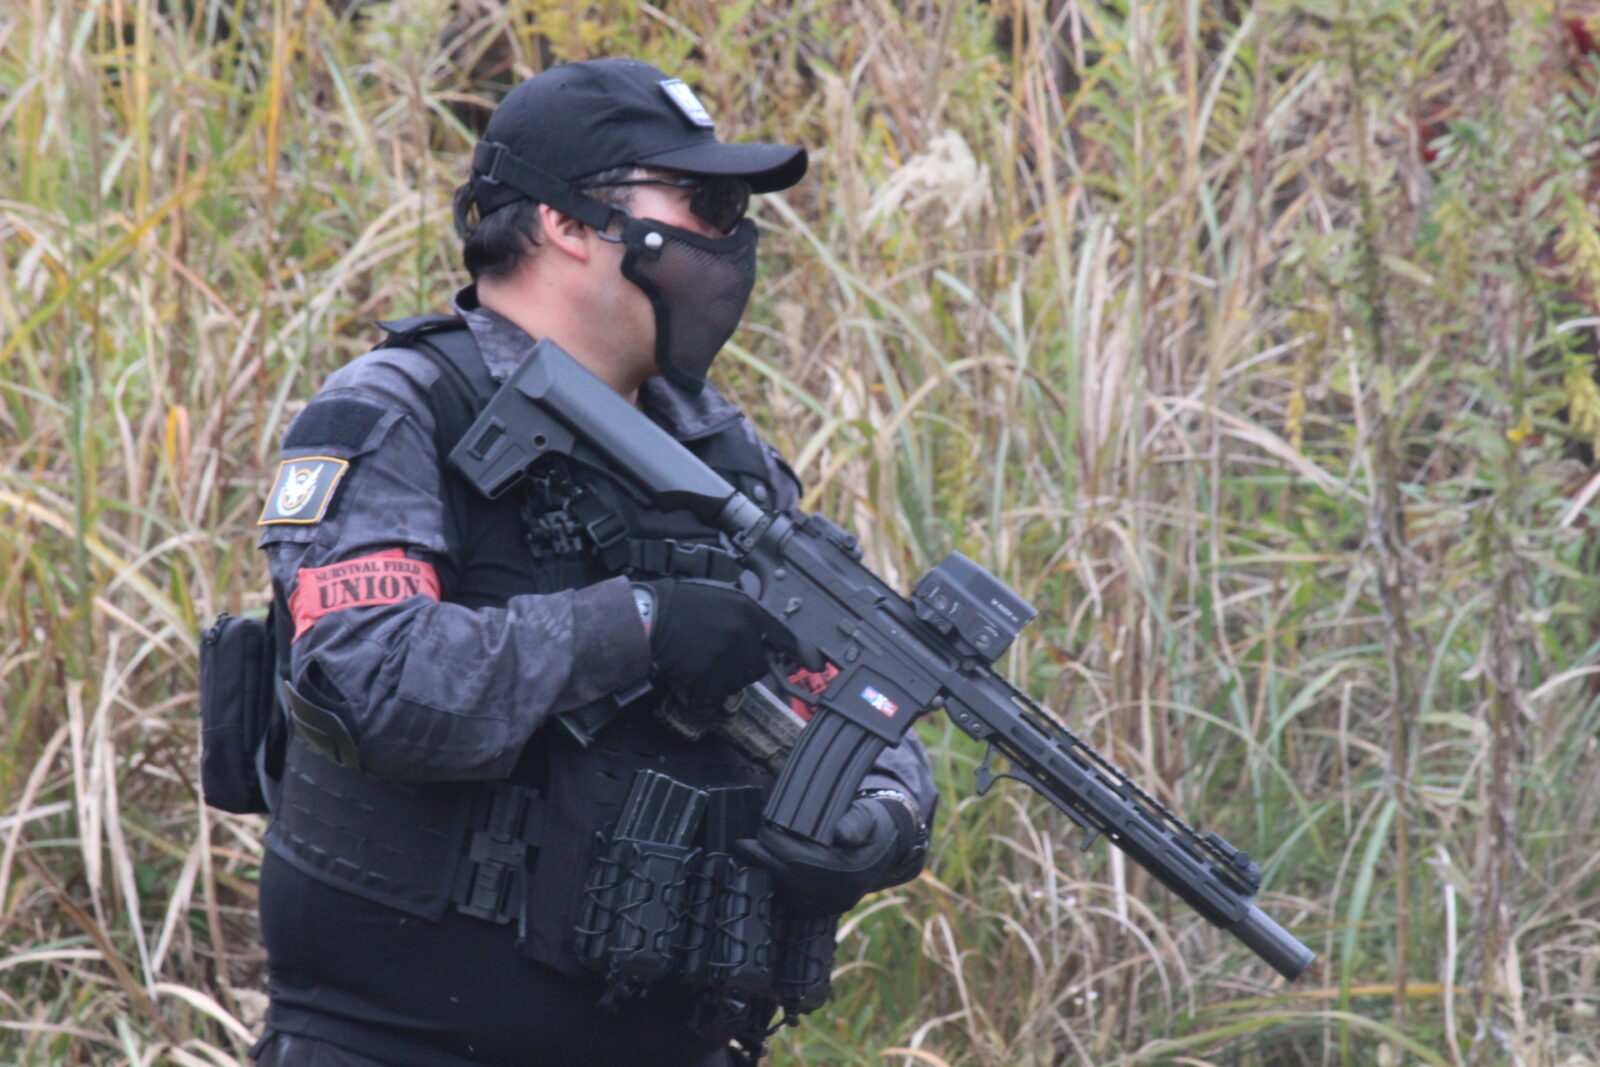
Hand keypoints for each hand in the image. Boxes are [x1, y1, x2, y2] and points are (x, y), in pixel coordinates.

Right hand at [634, 578, 798, 705]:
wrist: (651, 620)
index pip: (784, 636)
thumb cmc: (680, 605)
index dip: (803, 653)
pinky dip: (707, 688)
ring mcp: (729, 657)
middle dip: (744, 664)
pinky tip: (693, 669)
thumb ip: (744, 616)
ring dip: (726, 676)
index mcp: (747, 610)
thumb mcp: (720, 597)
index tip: (817, 665)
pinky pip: (719, 692)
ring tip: (702, 658)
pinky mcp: (713, 677)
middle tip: (719, 653)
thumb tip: (759, 637)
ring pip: (740, 681)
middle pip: (759, 666)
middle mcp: (744, 634)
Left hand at [735, 794, 923, 916]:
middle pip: (791, 878)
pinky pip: (794, 901)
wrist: (885, 848)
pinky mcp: (826, 910)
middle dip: (765, 860)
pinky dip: (777, 884)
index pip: (802, 860)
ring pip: (789, 892)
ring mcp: (834, 906)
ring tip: (749, 854)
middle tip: (743, 845)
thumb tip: (841, 834)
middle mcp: (842, 894)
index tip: (763, 830)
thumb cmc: (870, 825)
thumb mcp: (866, 816)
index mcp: (851, 870)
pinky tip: (766, 868)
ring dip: (767, 873)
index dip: (778, 846)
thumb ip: (854, 822)